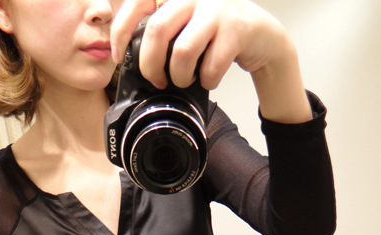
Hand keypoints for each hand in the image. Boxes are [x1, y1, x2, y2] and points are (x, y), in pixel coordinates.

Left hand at [111, 0, 311, 122]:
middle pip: (157, 31)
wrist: (262, 35)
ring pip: (182, 52)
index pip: (138, 1)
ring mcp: (216, 9)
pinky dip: (207, 81)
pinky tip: (209, 78)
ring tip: (185, 80)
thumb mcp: (184, 23)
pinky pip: (210, 67)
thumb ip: (160, 30)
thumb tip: (128, 55)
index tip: (118, 55)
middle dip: (151, 65)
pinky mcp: (236, 29)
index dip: (122, 29)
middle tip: (156, 79)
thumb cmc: (216, 33)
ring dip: (180, 77)